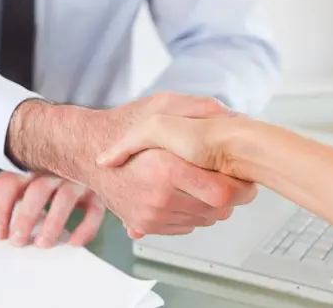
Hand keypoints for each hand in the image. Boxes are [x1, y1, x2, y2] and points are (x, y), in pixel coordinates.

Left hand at [0, 171, 105, 247]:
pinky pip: (95, 210)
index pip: (10, 183)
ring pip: (66, 198)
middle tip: (19, 242)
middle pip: (37, 190)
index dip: (1, 209)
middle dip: (25, 217)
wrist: (91, 152)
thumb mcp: (23, 174)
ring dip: (53, 222)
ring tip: (43, 244)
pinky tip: (75, 243)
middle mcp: (54, 169)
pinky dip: (87, 227)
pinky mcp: (97, 191)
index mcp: (31, 164)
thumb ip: (2, 187)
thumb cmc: (49, 169)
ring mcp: (78, 178)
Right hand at [5, 92, 256, 236]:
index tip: (245, 178)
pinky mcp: (144, 225)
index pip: (221, 193)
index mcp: (166, 169)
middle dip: (232, 197)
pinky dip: (193, 214)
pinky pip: (185, 227)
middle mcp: (158, 197)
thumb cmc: (122, 127)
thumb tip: (229, 115)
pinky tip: (189, 194)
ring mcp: (150, 215)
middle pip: (217, 211)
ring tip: (208, 184)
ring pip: (203, 221)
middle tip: (234, 181)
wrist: (87, 152)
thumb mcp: (160, 105)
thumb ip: (196, 108)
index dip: (240, 188)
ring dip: (213, 207)